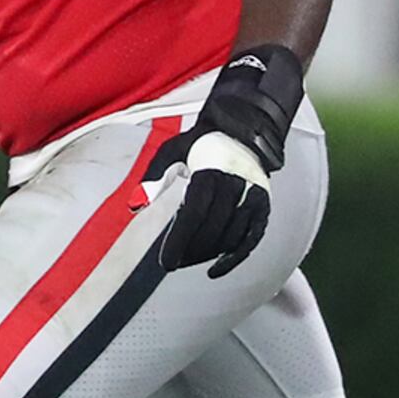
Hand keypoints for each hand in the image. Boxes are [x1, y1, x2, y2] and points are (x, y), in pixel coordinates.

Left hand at [147, 44, 303, 279]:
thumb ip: (153, 176)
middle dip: (190, 250)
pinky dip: (235, 258)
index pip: (194, 213)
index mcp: (211, 169)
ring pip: (230, 237)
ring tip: (187, 260)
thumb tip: (134, 205)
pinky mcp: (264, 206)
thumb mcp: (172, 150)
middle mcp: (237, 184)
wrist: (245, 128)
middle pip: (211, 229)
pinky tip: (216, 270)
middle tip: (172, 261)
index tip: (166, 262)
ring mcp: (254, 196)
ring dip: (207, 254)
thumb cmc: (201, 142)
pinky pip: (251, 239)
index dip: (179, 241)